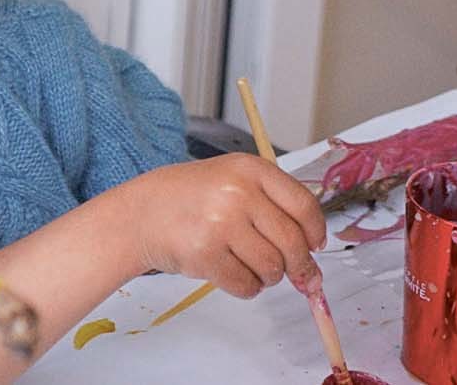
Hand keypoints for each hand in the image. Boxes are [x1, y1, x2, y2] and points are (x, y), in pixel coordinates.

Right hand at [125, 154, 325, 297]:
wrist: (141, 213)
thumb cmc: (189, 198)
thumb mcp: (232, 181)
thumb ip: (272, 208)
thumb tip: (312, 257)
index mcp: (249, 168)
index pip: (303, 205)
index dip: (315, 232)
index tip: (314, 245)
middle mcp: (237, 192)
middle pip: (293, 243)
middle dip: (298, 265)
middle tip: (295, 273)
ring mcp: (220, 223)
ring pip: (272, 268)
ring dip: (266, 276)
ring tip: (246, 263)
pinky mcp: (205, 254)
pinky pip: (247, 285)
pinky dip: (245, 287)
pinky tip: (229, 271)